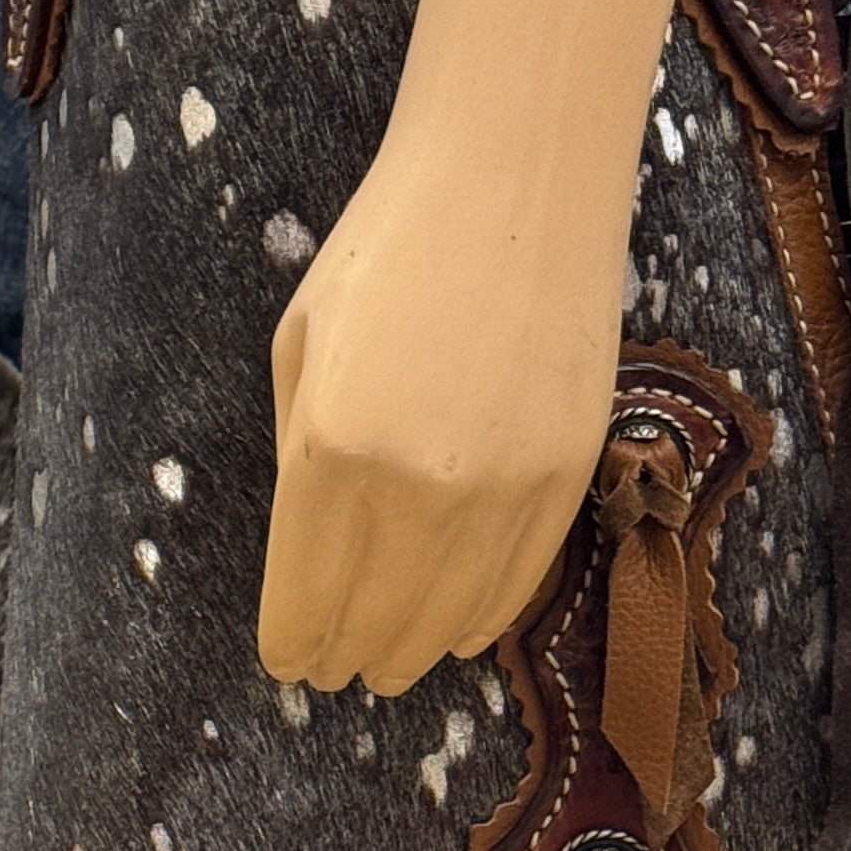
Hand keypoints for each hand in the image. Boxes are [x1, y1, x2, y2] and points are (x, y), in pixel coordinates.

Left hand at [256, 102, 627, 694]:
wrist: (516, 178)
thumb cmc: (386, 247)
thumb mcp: (299, 348)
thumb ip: (297, 456)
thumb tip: (309, 553)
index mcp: (328, 450)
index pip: (302, 599)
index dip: (290, 644)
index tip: (286, 661)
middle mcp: (414, 488)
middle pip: (371, 625)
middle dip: (342, 658)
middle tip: (331, 672)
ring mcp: (499, 489)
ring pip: (444, 622)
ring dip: (407, 653)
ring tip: (384, 666)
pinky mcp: (563, 478)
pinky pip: (515, 585)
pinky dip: (478, 621)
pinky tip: (453, 633)